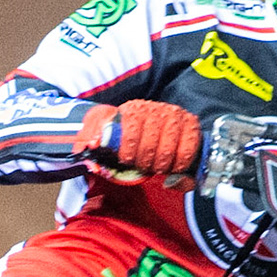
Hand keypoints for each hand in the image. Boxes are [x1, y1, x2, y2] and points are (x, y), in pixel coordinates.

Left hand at [73, 100, 200, 185]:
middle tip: (143, 166)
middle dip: (144, 163)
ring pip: (167, 151)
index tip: (127, 160)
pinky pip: (187, 150)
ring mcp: (175, 114)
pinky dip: (179, 164)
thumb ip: (92, 137)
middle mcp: (155, 109)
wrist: (152, 125)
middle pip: (149, 147)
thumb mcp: (106, 134)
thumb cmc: (128, 137)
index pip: (130, 135)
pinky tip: (173, 167)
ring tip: (156, 166)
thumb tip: (85, 145)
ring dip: (160, 166)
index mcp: (133, 110)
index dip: (128, 154)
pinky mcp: (191, 123)